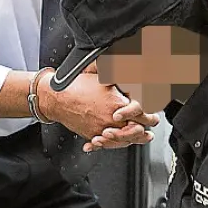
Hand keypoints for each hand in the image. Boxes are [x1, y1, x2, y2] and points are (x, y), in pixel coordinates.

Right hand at [38, 72, 153, 147]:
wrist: (54, 98)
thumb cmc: (74, 86)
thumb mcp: (99, 74)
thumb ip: (115, 71)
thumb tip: (127, 63)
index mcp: (116, 102)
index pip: (141, 112)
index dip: (149, 113)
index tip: (153, 111)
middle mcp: (110, 119)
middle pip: (136, 130)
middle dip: (145, 128)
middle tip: (151, 126)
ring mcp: (101, 129)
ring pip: (124, 140)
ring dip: (135, 139)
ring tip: (143, 137)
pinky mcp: (92, 134)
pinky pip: (107, 144)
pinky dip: (115, 144)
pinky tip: (119, 140)